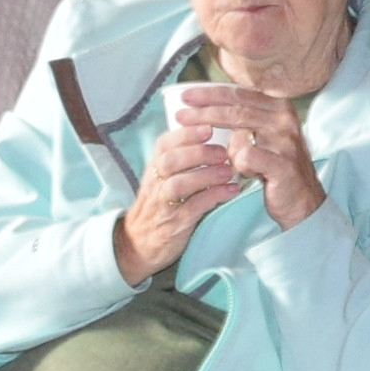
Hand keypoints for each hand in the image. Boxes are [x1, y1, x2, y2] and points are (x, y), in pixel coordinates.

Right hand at [115, 122, 237, 281]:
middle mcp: (154, 183)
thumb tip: (216, 135)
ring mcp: (163, 205)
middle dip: (198, 153)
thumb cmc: (160, 205)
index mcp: (153, 168)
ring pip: (179, 184)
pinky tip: (231, 191)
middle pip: (170, 161)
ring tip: (229, 171)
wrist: (138, 243)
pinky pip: (193, 208)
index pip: (164, 144)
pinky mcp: (174, 225)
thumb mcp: (163, 179)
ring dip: (206, 175)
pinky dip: (213, 197)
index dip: (185, 134)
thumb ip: (181, 159)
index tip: (208, 127)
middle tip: (224, 152)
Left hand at [168, 80, 324, 231]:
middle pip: (235, 110)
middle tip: (180, 117)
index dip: (210, 93)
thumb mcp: (262, 134)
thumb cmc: (275, 165)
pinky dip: (238, 165)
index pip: (238, 93)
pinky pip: (246, 158)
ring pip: (238, 135)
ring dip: (224, 149)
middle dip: (204, 113)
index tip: (185, 97)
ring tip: (222, 159)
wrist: (301, 199)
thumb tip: (205, 105)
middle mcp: (285, 118)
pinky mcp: (283, 163)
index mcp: (279, 106)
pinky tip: (245, 173)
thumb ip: (242, 118)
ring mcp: (286, 140)